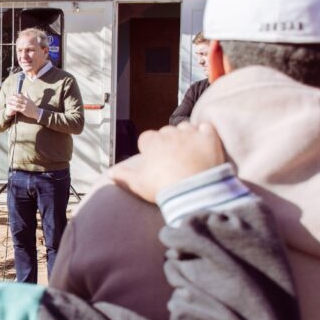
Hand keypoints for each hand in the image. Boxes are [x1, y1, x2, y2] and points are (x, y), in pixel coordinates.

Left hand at [6, 93, 39, 119]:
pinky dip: (14, 108)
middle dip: (13, 98)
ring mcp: (25, 106)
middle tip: (8, 98)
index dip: (16, 95)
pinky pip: (18, 109)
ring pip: (17, 104)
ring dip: (12, 103)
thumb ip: (27, 96)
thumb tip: (26, 91)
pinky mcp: (24, 110)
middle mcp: (26, 102)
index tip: (12, 94)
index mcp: (27, 99)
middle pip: (18, 99)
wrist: (36, 112)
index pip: (21, 96)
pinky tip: (11, 107)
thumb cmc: (33, 106)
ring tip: (8, 102)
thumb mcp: (31, 100)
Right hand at [109, 122, 225, 202]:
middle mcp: (170, 134)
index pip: (146, 138)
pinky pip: (206, 127)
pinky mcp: (209, 138)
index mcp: (152, 143)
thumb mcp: (138, 184)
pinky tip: (203, 142)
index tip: (153, 158)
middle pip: (166, 131)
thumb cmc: (163, 188)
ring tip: (187, 150)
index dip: (149, 148)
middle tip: (171, 157)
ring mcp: (190, 134)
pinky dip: (204, 132)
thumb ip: (123, 176)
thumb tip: (111, 173)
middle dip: (167, 141)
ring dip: (185, 134)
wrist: (194, 192)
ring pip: (185, 127)